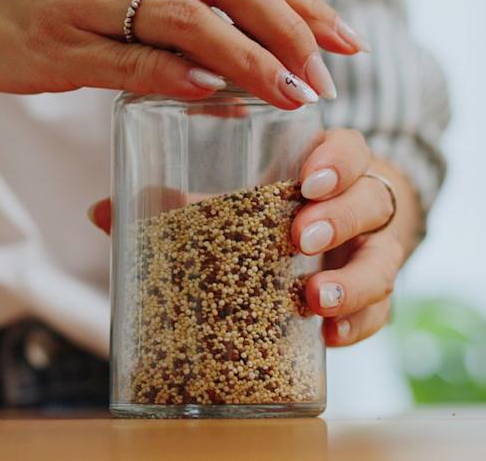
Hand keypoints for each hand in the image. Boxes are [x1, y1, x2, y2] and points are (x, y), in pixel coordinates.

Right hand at [0, 0, 367, 107]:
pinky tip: (214, 95)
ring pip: (190, 19)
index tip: (344, 36)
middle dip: (294, 27)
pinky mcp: (52, 41)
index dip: (300, 1)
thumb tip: (222, 67)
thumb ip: (155, 5)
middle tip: (334, 70)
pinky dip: (176, 76)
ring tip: (294, 92)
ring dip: (251, 57)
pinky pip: (127, 58)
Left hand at [87, 128, 412, 347]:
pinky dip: (360, 324)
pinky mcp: (377, 295)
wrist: (335, 236)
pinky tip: (331, 337)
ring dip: (352, 281)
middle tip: (300, 237)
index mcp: (329, 166)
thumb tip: (101, 212)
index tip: (307, 179)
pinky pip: (383, 310)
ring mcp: (375, 250)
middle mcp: (362, 203)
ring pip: (385, 260)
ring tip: (314, 299)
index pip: (350, 148)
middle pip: (372, 200)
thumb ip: (181, 204)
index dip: (336, 160)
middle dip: (339, 218)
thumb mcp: (238, 196)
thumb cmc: (276, 206)